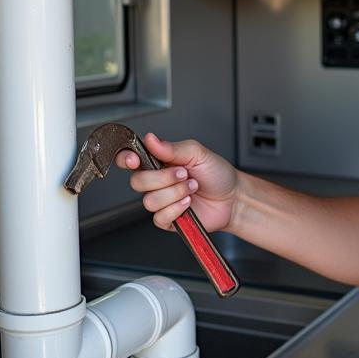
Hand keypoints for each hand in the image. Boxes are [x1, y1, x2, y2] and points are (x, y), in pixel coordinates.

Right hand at [114, 132, 238, 233]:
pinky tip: (189, 203)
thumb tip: (150, 138)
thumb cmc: (216, 174)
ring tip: (192, 187)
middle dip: (163, 178)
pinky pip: (159, 217)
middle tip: (184, 173)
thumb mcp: (197, 153)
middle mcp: (156, 181)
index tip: (135, 160)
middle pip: (137, 181)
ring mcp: (161, 201)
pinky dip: (176, 209)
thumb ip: (172, 148)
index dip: (126, 159)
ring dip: (175, 193)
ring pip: (149, 201)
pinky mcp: (167, 219)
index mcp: (158, 161)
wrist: (232, 197)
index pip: (129, 159)